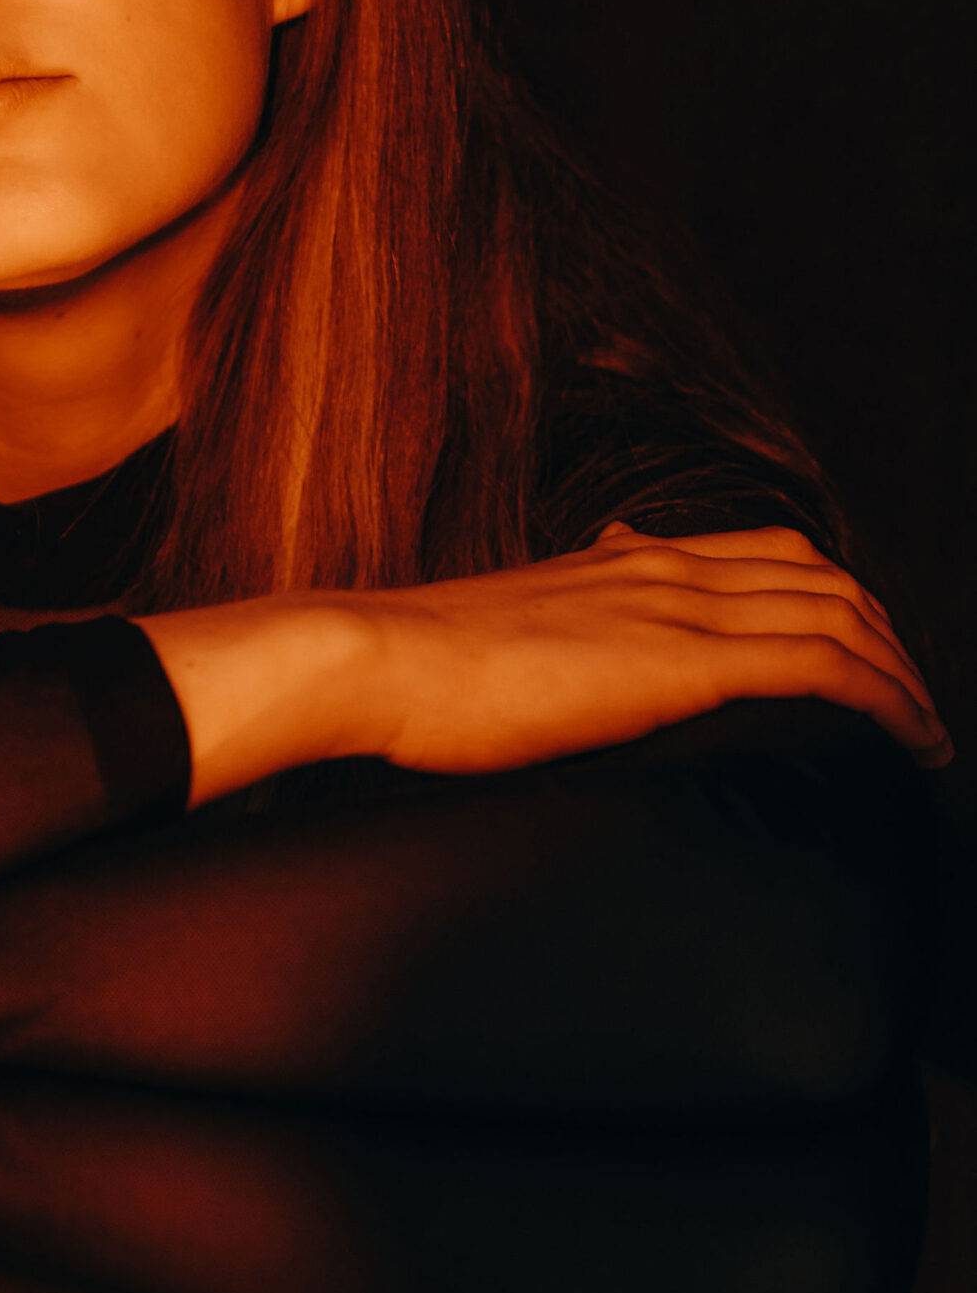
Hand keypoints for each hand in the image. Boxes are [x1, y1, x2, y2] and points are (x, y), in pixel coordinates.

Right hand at [343, 520, 951, 777]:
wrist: (371, 659)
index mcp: (618, 559)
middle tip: (909, 700)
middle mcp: (662, 566)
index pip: (763, 552)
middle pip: (820, 575)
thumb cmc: (408, 667)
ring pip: (840, 616)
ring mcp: (677, 607)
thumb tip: (554, 617)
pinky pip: (824, 668)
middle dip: (884, 634)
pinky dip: (885, 700)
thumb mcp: (490, 628)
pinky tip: (909, 741)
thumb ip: (539, 623)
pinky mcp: (683, 663)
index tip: (855, 654)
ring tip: (927, 733)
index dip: (829, 596)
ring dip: (902, 673)